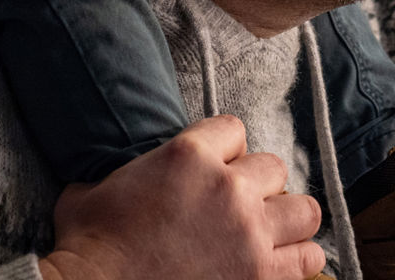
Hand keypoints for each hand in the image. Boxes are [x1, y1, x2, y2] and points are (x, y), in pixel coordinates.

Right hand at [38, 115, 325, 279]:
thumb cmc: (88, 250)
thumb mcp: (94, 190)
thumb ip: (126, 171)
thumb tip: (122, 172)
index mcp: (189, 155)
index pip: (234, 130)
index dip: (225, 150)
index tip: (217, 170)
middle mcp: (228, 188)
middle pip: (274, 168)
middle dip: (259, 186)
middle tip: (241, 207)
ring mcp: (249, 234)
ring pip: (303, 210)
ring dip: (288, 220)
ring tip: (273, 233)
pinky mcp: (260, 278)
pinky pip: (306, 260)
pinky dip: (298, 261)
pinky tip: (282, 264)